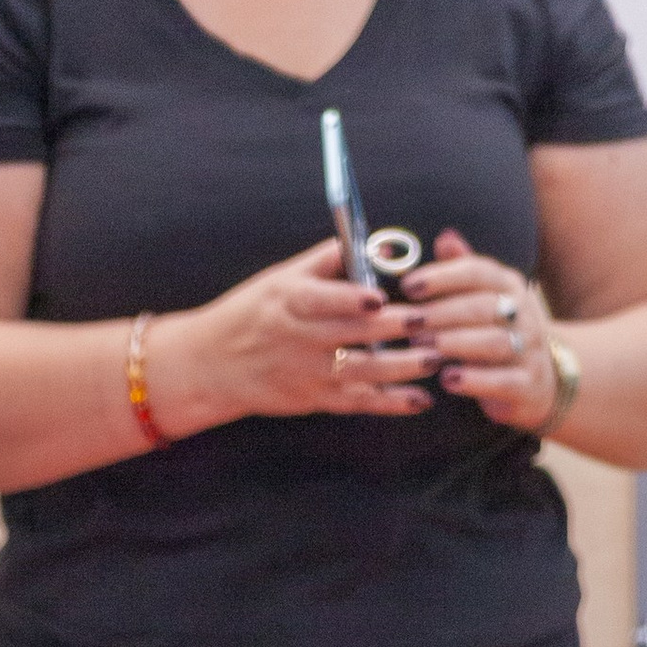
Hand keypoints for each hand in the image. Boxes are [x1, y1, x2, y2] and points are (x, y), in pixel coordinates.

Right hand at [160, 236, 435, 428]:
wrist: (212, 366)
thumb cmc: (251, 313)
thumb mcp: (280, 277)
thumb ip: (326, 260)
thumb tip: (371, 243)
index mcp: (290, 302)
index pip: (322, 300)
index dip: (350, 300)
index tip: (378, 297)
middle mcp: (300, 339)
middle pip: (352, 335)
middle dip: (393, 330)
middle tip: (429, 321)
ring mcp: (308, 374)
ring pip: (361, 372)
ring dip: (400, 368)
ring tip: (435, 359)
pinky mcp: (314, 400)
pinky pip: (357, 403)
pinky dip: (389, 403)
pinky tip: (419, 399)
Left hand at [396, 229, 557, 433]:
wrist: (543, 378)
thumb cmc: (497, 333)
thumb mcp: (483, 298)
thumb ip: (461, 271)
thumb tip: (444, 237)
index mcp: (508, 285)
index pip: (477, 272)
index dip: (442, 276)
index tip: (407, 285)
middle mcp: (523, 312)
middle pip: (482, 306)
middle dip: (442, 313)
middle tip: (408, 323)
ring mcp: (529, 348)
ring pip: (493, 341)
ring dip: (455, 343)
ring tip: (423, 348)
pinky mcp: (528, 384)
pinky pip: (504, 381)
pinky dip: (475, 381)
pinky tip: (448, 380)